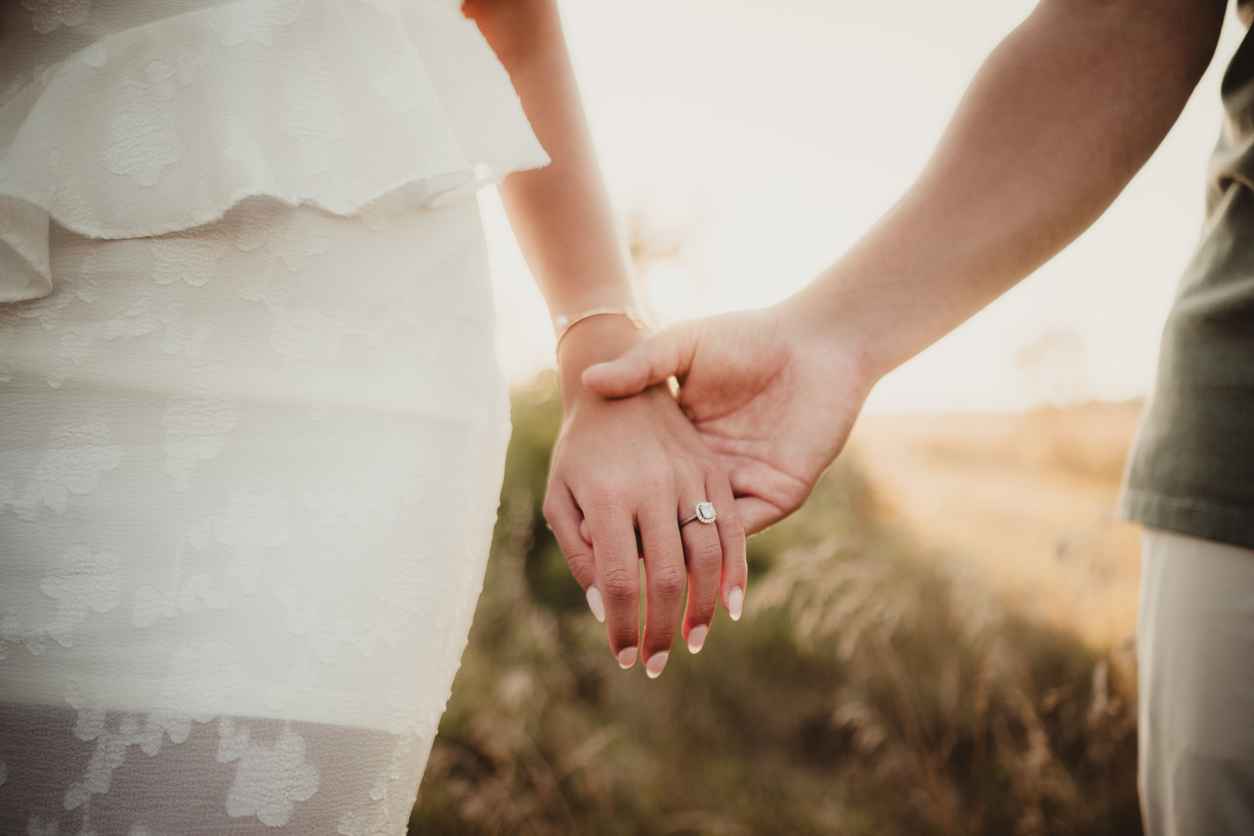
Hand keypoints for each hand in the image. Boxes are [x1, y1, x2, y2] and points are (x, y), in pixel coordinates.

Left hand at [544, 315, 747, 677]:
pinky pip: (731, 528)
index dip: (623, 625)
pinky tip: (731, 606)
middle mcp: (651, 488)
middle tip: (656, 664)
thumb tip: (602, 607)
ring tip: (692, 643)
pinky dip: (735, 572)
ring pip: (705, 558)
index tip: (624, 656)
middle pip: (664, 577)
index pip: (617, 579)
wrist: (618, 385)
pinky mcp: (713, 471)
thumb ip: (576, 550)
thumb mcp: (560, 494)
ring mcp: (688, 478)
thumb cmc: (579, 448)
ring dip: (701, 611)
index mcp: (606, 497)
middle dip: (661, 631)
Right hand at [579, 299, 876, 534]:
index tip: (581, 516)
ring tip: (642, 570)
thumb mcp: (682, 346)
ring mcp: (747, 483)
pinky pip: (745, 529)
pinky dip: (719, 548)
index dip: (618, 500)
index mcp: (687, 439)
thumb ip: (640, 366)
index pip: (648, 482)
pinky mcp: (781, 493)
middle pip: (673, 515)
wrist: (816, 341)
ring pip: (707, 532)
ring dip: (680, 554)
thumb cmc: (748, 336)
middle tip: (603, 557)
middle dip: (644, 537)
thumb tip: (588, 380)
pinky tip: (687, 556)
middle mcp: (714, 467)